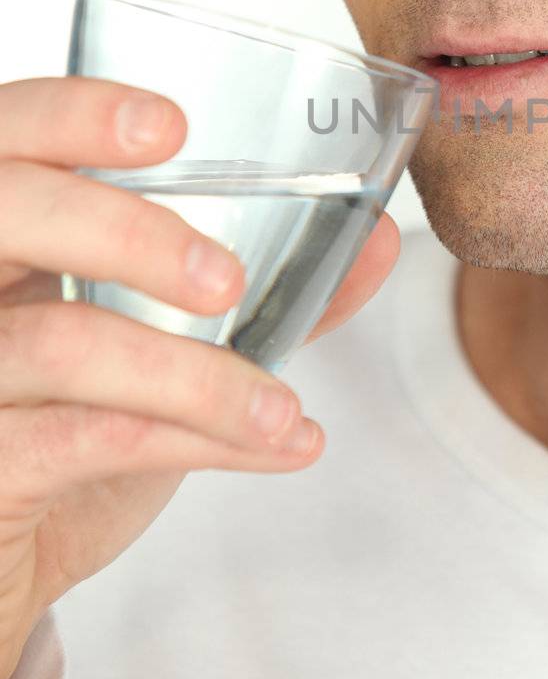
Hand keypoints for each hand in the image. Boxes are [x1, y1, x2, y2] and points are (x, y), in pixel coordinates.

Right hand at [0, 76, 399, 678]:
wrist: (7, 564)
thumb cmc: (78, 426)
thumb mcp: (168, 344)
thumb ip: (268, 290)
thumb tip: (380, 235)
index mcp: (3, 228)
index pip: (8, 130)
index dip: (75, 114)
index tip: (171, 128)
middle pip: (6, 209)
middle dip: (125, 232)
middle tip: (227, 282)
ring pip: (59, 343)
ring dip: (196, 378)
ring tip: (284, 408)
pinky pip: (80, 440)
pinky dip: (196, 441)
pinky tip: (276, 446)